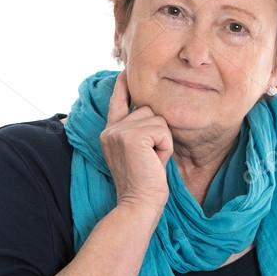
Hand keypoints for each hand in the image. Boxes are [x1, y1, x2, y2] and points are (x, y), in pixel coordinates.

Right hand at [101, 70, 173, 211]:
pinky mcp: (132, 136)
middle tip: (150, 158)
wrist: (139, 204)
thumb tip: (149, 110)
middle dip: (158, 133)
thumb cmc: (145, 183)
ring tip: (152, 161)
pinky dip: (166, 147)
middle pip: (148, 110)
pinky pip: (163, 130)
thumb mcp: (138, 152)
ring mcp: (119, 131)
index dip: (123, 86)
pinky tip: (155, 162)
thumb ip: (138, 131)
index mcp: (110, 132)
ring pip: (158, 119)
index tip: (125, 71)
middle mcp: (111, 129)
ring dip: (163, 141)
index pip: (117, 102)